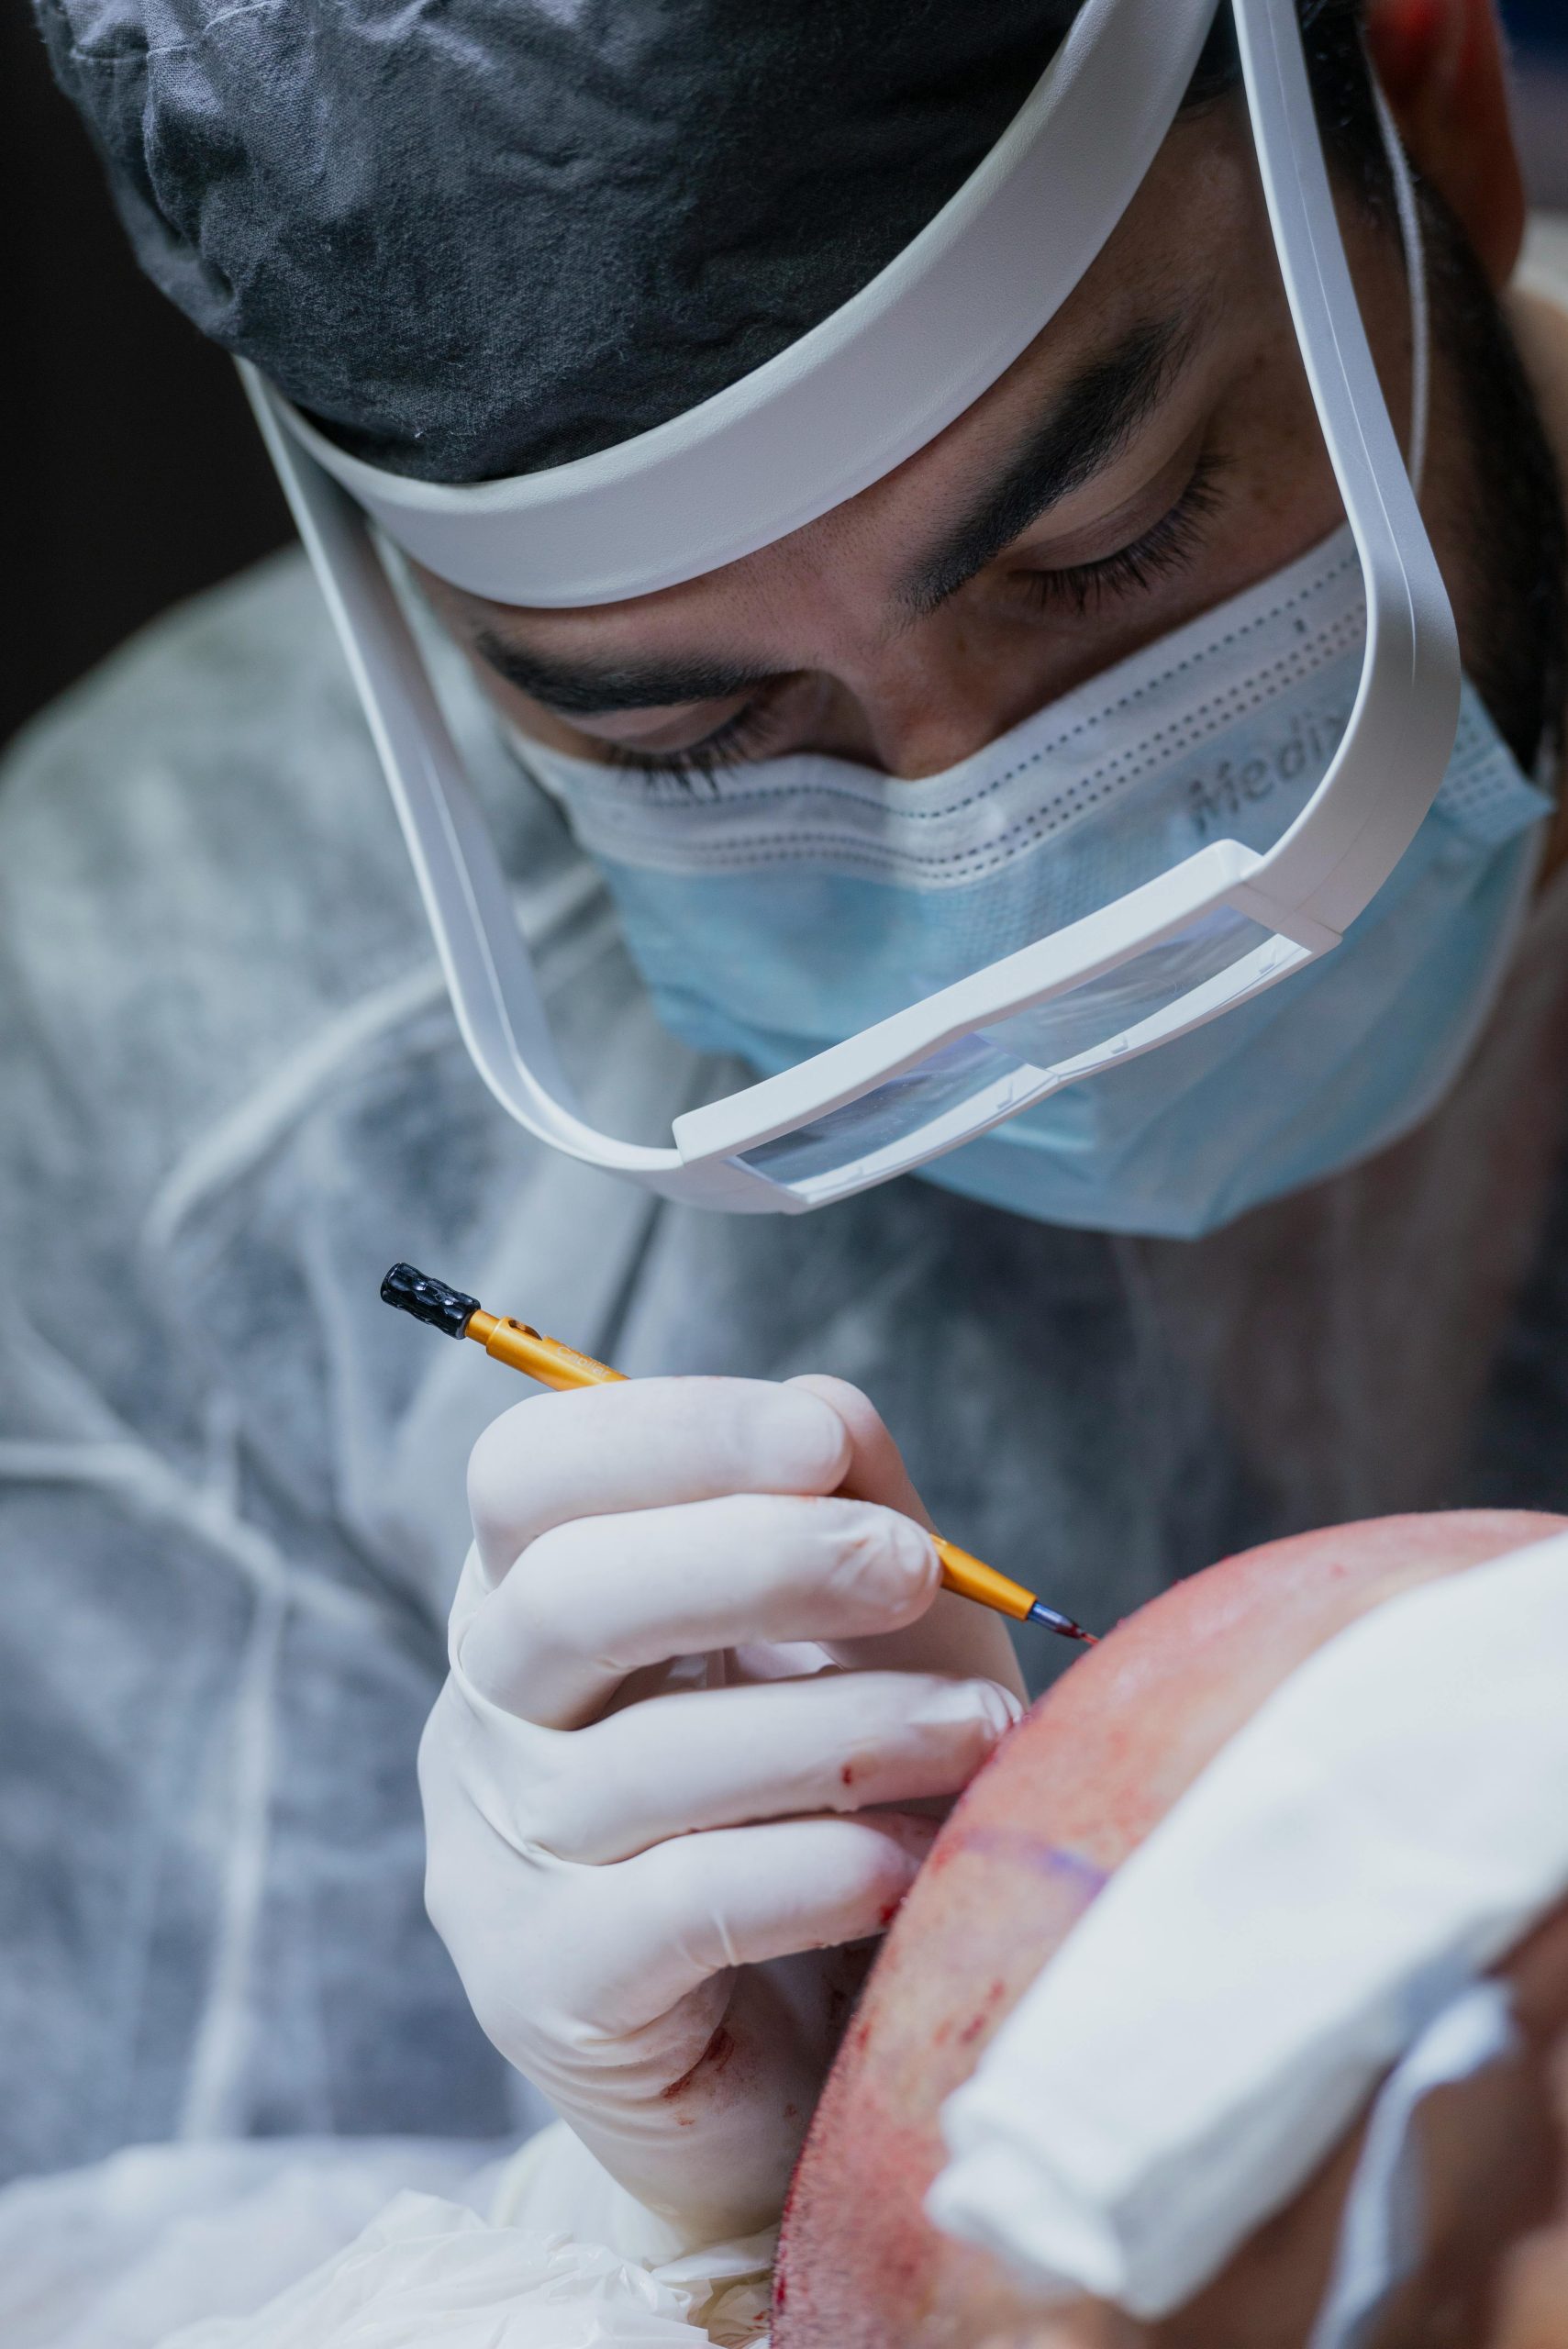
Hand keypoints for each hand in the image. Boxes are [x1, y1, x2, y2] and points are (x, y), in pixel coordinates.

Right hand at [419, 1372, 1023, 2247]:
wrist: (818, 2063)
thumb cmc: (845, 1808)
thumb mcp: (870, 1642)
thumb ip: (846, 1517)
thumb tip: (825, 1406)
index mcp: (539, 1597)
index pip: (529, 1473)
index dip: (666, 1437)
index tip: (818, 1442)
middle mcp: (488, 1714)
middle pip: (564, 1597)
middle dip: (755, 1561)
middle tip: (909, 1568)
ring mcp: (497, 1858)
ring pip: (639, 1762)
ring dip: (838, 1729)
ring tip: (977, 1731)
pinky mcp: (546, 1994)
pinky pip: (673, 1907)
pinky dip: (812, 1870)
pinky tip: (910, 1869)